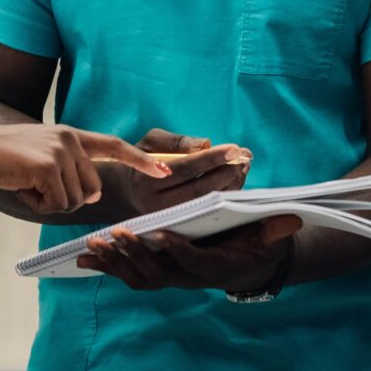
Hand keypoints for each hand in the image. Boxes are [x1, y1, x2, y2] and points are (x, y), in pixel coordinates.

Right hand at [0, 124, 166, 213]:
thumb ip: (69, 171)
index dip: (140, 160)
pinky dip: (37, 205)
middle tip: (36, 187)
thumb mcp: (39, 158)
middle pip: (92, 189)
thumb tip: (91, 196)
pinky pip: (56, 205)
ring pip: (73, 200)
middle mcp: (69, 139)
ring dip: (48, 203)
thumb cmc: (0, 159)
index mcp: (70, 135)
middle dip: (67, 199)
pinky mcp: (47, 166)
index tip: (165, 170)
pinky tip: (20, 187)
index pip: (113, 146)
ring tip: (24, 183)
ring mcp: (60, 151)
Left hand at [76, 215, 300, 293]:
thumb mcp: (271, 237)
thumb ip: (275, 229)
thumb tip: (289, 221)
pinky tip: (84, 257)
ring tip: (93, 246)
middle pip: (158, 274)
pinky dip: (107, 267)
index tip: (163, 235)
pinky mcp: (159, 272)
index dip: (179, 251)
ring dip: (115, 264)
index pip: (195, 262)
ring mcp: (172, 277)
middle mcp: (190, 278)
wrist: (248, 266)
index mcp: (215, 267)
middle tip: (115, 234)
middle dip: (135, 255)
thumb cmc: (258, 246)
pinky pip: (129, 274)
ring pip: (139, 278)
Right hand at [98, 128, 252, 219]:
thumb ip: (177, 142)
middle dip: (226, 173)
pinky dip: (225, 196)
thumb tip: (206, 143)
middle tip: (244, 158)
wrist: (127, 192)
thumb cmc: (143, 159)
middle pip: (199, 190)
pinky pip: (208, 213)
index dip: (211, 158)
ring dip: (230, 185)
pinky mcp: (179, 228)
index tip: (234, 148)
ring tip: (243, 166)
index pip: (185, 168)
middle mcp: (156, 204)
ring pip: (206, 204)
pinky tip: (235, 179)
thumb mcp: (151, 142)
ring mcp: (168, 220)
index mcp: (146, 180)